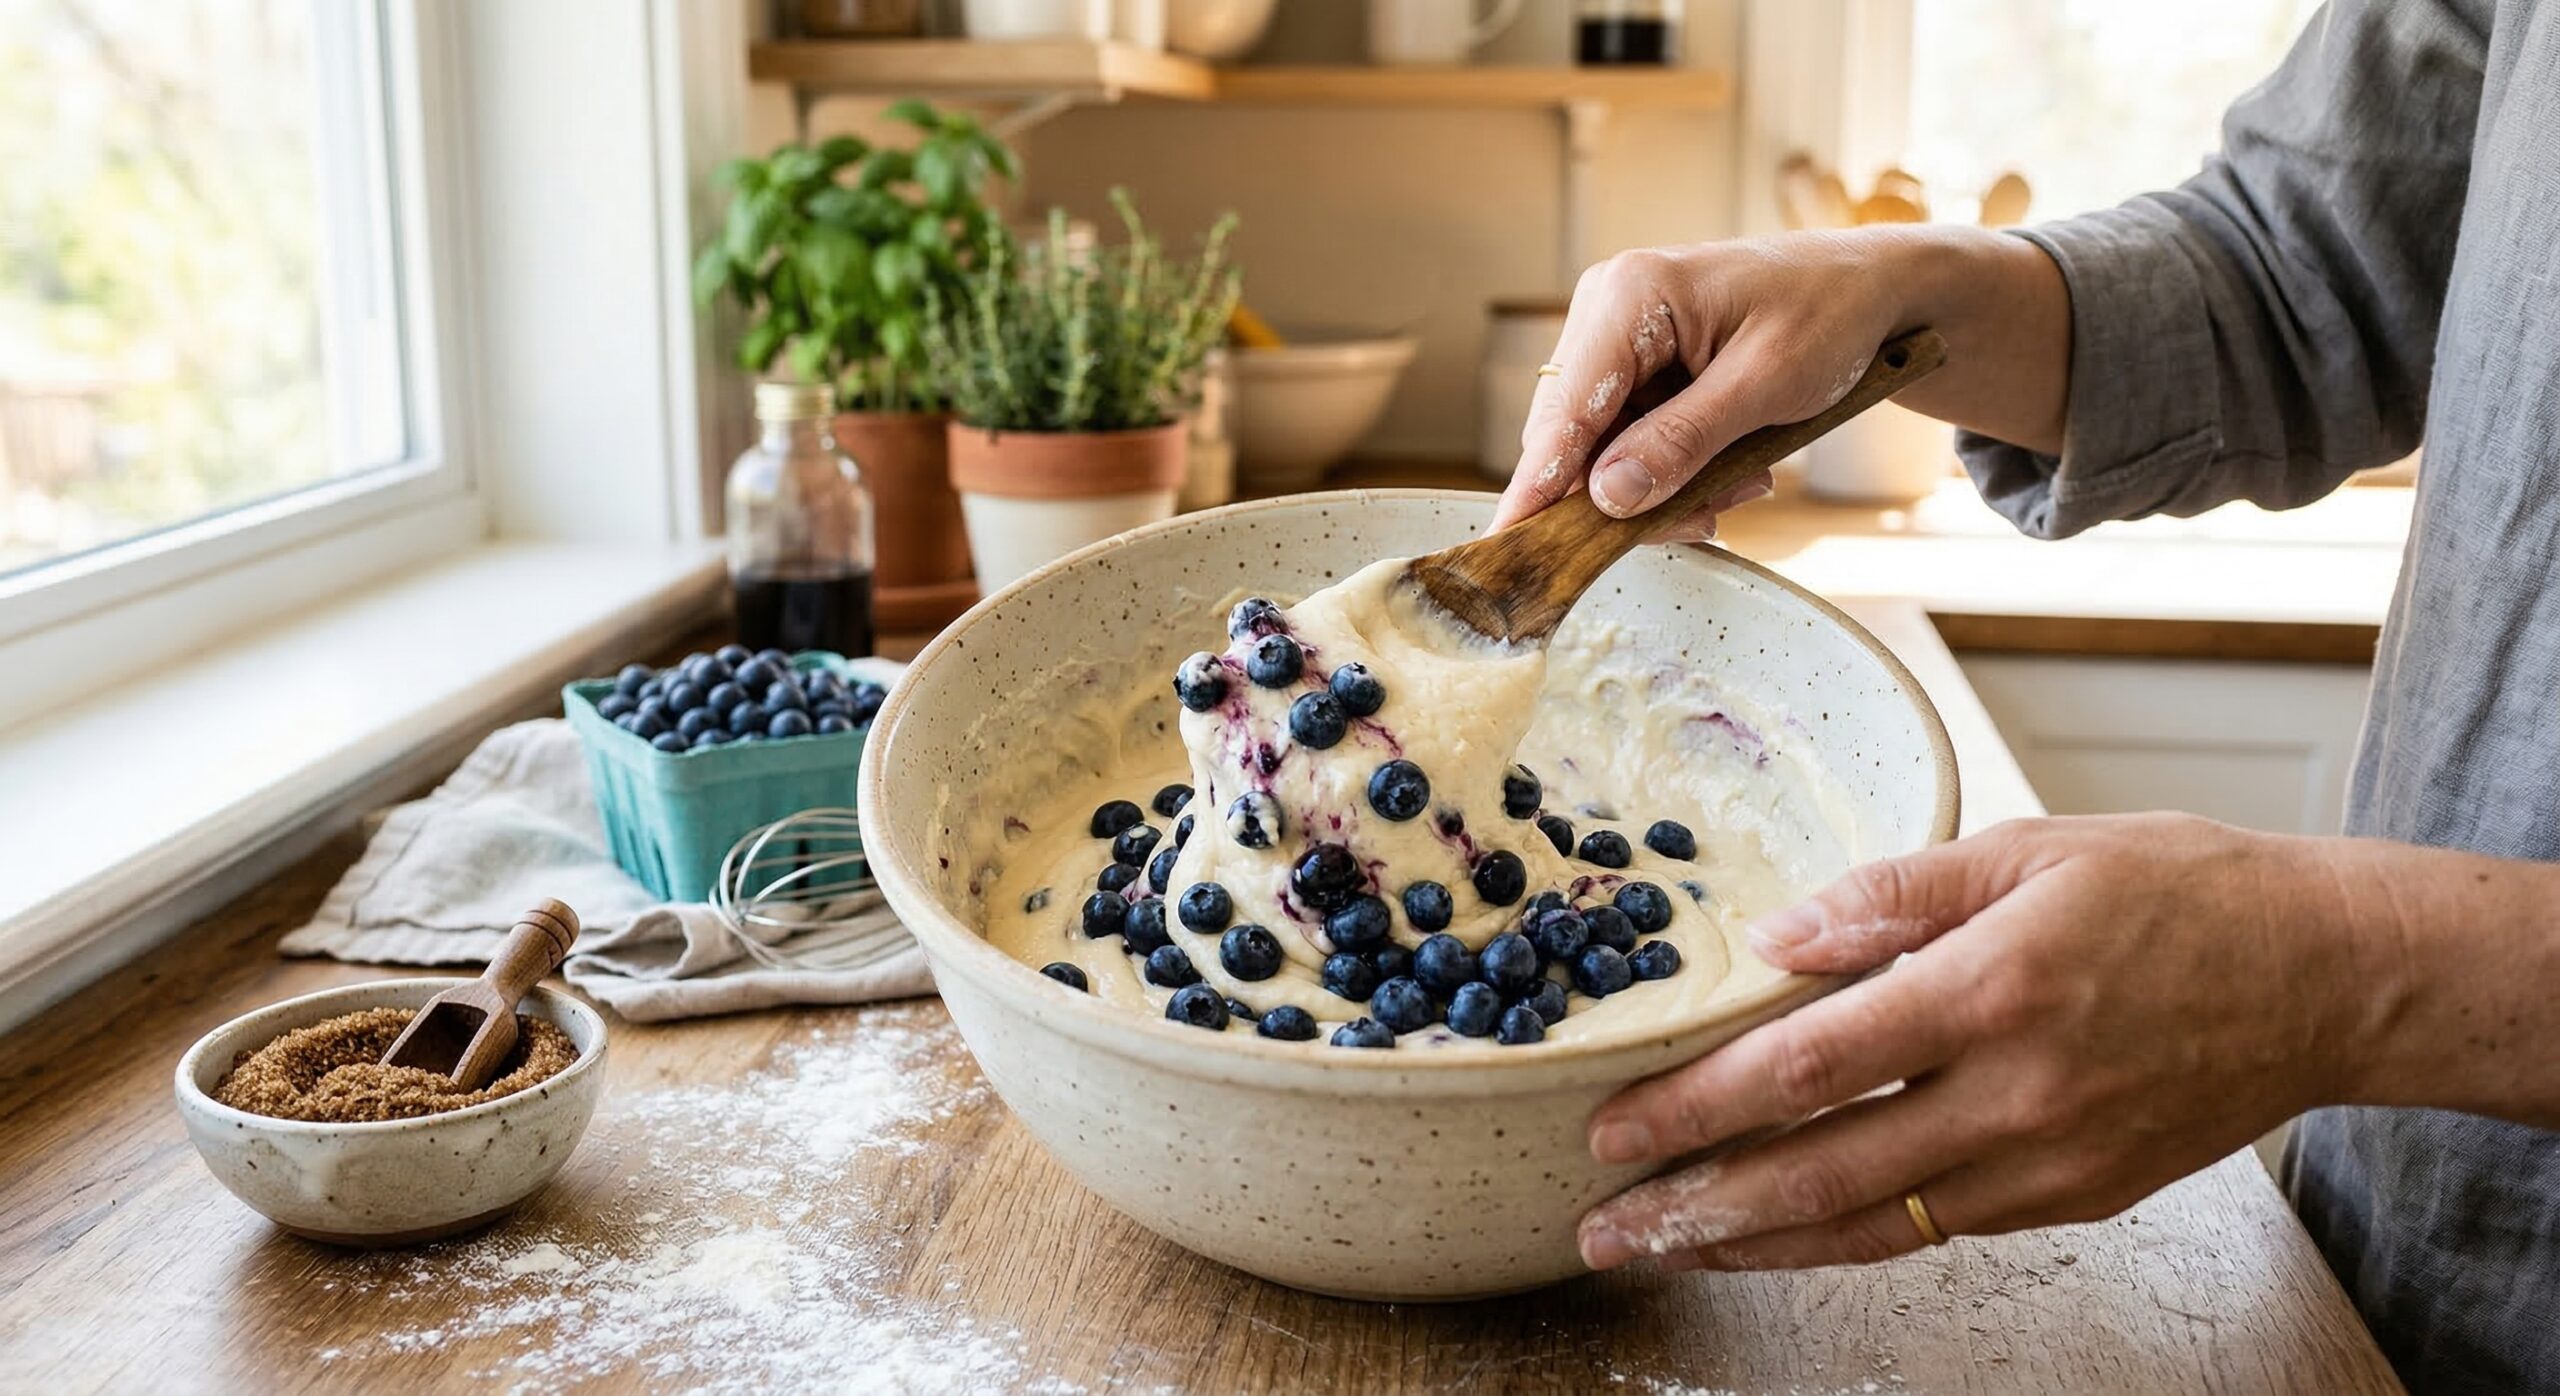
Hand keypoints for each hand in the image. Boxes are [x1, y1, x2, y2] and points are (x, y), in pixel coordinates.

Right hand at [1492, 234, 1912, 537]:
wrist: (1870, 289)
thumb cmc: (1830, 315)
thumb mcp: (1767, 384)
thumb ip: (1683, 441)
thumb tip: (1608, 498)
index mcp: (1631, 295)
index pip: (1565, 410)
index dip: (1539, 485)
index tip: (1510, 546)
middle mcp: (1607, 310)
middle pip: (1575, 438)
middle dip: (1632, 494)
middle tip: (1708, 521)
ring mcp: (1618, 339)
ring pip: (1604, 450)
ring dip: (1667, 486)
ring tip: (1743, 484)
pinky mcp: (1636, 366)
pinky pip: (1631, 441)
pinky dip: (1677, 470)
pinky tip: (1734, 470)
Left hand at [1575, 814, 2374, 1270]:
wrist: (2326, 977)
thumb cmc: (2181, 893)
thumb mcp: (2030, 851)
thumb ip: (1892, 896)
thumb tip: (1776, 940)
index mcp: (1992, 992)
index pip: (1808, 1066)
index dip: (1699, 1106)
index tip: (1615, 1126)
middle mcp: (2013, 1097)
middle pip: (1821, 1173)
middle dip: (1697, 1207)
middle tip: (1605, 1225)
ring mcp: (2045, 1164)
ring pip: (1870, 1225)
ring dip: (1756, 1244)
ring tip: (1668, 1250)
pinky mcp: (2072, 1200)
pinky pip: (1932, 1228)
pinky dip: (1844, 1237)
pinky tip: (1781, 1232)